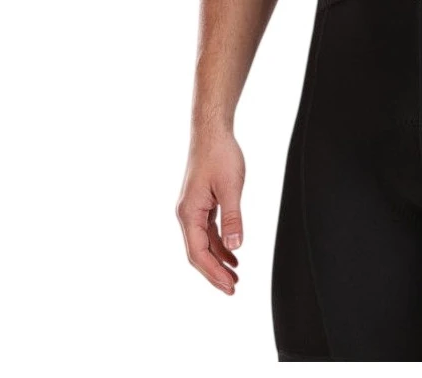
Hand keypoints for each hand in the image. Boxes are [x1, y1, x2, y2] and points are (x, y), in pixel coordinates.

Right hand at [176, 130, 245, 294]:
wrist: (212, 132)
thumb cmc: (220, 155)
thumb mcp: (231, 187)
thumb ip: (232, 218)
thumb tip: (235, 248)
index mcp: (189, 213)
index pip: (198, 253)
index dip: (213, 273)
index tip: (229, 287)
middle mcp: (186, 214)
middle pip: (198, 252)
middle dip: (214, 272)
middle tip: (233, 289)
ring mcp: (192, 209)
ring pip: (203, 243)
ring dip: (217, 260)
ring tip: (235, 276)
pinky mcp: (201, 202)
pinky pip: (207, 231)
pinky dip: (219, 243)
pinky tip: (232, 253)